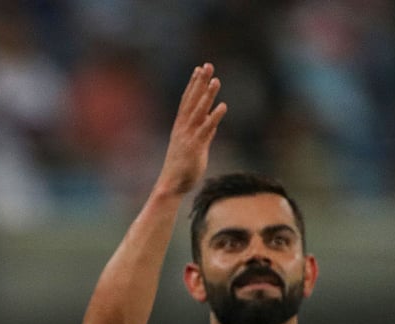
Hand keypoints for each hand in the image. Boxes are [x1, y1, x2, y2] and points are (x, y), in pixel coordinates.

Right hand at [156, 63, 226, 196]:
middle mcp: (183, 129)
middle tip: (207, 66)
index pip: (187, 101)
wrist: (171, 186)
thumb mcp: (195, 148)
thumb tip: (213, 125)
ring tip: (216, 80)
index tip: (199, 69)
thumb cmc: (181, 169)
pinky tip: (223, 106)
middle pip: (192, 101)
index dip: (193, 84)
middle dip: (200, 83)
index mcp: (181, 127)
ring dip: (207, 96)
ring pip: (198, 112)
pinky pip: (205, 130)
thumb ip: (205, 135)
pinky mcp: (195, 147)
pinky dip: (214, 117)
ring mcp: (188, 137)